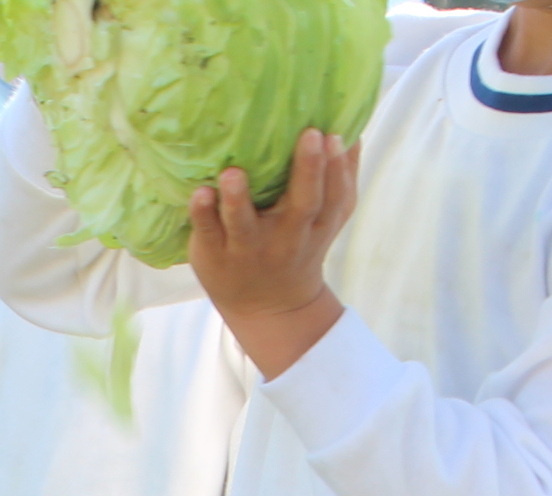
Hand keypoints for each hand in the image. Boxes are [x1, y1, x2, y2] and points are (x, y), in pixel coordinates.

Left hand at [185, 130, 357, 378]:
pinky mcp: (215, 253)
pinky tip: (200, 192)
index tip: (333, 136)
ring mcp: (247, 248)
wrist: (267, 307)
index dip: (336, 168)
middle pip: (302, 205)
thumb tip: (351, 131)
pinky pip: (209, 233)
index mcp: (315, 226)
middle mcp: (286, 238)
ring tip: (233, 173)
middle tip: (310, 135)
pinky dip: (203, 214)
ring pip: (245, 224)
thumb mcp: (327, 222)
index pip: (333, 196)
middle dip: (308, 171)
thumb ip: (341, 180)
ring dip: (239, 198)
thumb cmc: (298, 247)